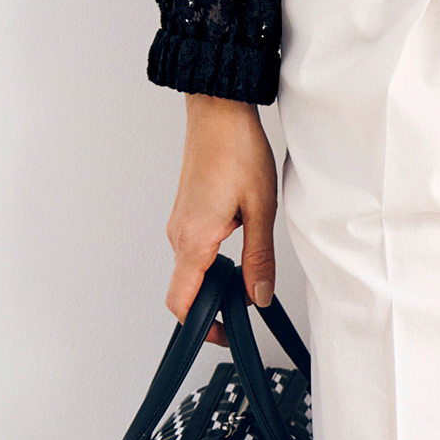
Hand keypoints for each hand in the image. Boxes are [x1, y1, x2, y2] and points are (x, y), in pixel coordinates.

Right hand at [166, 92, 277, 344]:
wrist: (218, 107)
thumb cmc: (237, 148)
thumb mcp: (261, 208)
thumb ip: (259, 257)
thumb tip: (258, 296)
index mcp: (194, 239)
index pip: (182, 304)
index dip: (202, 327)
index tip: (228, 332)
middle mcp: (179, 233)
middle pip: (185, 289)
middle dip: (214, 304)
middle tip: (248, 302)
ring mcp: (180, 221)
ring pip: (191, 267)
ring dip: (216, 278)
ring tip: (250, 269)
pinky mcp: (187, 209)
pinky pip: (194, 247)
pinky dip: (213, 257)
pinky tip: (241, 240)